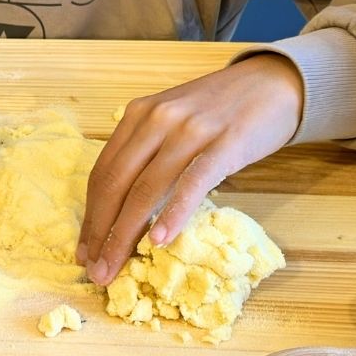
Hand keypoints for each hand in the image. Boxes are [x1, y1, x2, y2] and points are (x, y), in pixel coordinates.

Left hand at [76, 53, 302, 284]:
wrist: (272, 83)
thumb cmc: (219, 109)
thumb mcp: (173, 121)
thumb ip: (148, 153)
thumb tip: (122, 211)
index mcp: (139, 114)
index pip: (104, 172)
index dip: (90, 216)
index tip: (84, 251)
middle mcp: (158, 118)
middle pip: (117, 183)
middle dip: (101, 232)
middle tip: (94, 271)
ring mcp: (191, 130)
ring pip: (147, 188)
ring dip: (126, 234)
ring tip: (115, 267)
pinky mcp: (225, 143)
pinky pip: (192, 183)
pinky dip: (173, 213)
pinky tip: (160, 240)